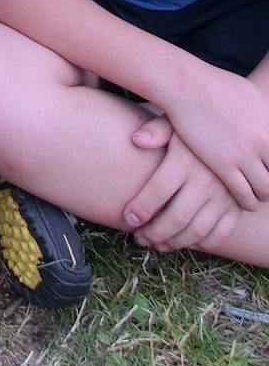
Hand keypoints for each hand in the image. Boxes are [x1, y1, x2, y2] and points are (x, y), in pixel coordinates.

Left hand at [122, 117, 244, 251]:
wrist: (232, 135)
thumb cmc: (194, 129)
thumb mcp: (176, 122)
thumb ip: (156, 130)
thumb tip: (136, 140)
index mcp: (186, 160)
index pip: (158, 191)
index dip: (140, 208)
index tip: (128, 219)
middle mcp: (207, 180)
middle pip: (177, 217)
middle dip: (154, 233)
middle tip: (140, 238)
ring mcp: (225, 197)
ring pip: (197, 230)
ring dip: (174, 243)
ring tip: (156, 243)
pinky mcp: (237, 207)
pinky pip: (219, 234)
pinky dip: (201, 244)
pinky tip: (184, 242)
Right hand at [157, 60, 268, 210]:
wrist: (186, 85)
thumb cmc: (214, 85)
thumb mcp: (251, 94)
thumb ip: (266, 115)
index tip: (267, 168)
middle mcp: (263, 140)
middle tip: (264, 183)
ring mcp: (244, 153)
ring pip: (266, 190)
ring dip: (262, 195)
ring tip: (254, 194)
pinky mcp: (223, 164)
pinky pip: (245, 194)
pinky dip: (247, 202)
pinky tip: (242, 201)